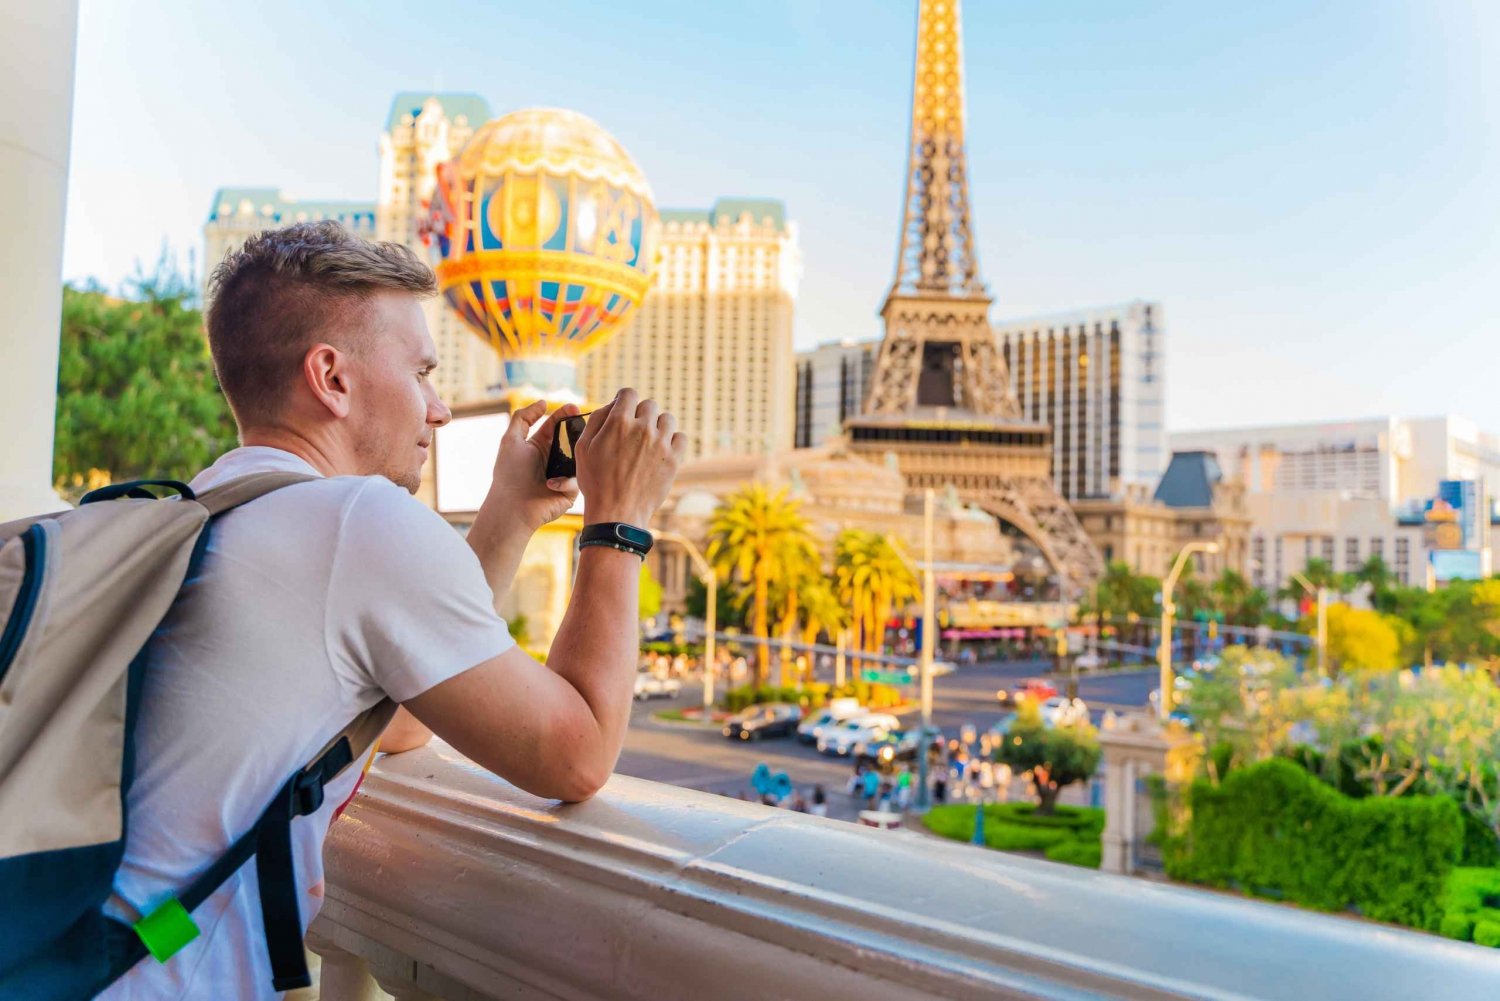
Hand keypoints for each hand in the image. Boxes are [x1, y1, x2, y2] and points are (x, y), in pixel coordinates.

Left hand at [481, 399, 580, 530]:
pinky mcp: (571, 491)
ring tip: (568, 455)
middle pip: (572, 438)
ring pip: (580, 458)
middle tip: (582, 424)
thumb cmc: (509, 475)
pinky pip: (577, 479)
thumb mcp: (511, 440)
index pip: (557, 424)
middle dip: (578, 431)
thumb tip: (543, 402)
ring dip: (576, 454)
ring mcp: (563, 474)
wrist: (513, 507)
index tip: (574, 407)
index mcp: (540, 445)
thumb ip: (524, 417)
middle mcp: (553, 458)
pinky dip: (565, 480)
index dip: (565, 414)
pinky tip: (550, 484)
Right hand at [574, 388, 685, 526]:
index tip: (624, 409)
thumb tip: (612, 404)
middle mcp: (642, 429)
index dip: (625, 399)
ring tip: (648, 441)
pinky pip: (681, 437)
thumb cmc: (596, 482)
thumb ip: (596, 420)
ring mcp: (661, 444)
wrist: (617, 513)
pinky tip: (662, 450)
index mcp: (618, 423)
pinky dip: (673, 441)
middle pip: (649, 405)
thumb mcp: (583, 448)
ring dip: (657, 426)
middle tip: (633, 431)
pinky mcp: (674, 460)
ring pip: (667, 419)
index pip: (629, 393)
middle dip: (640, 414)